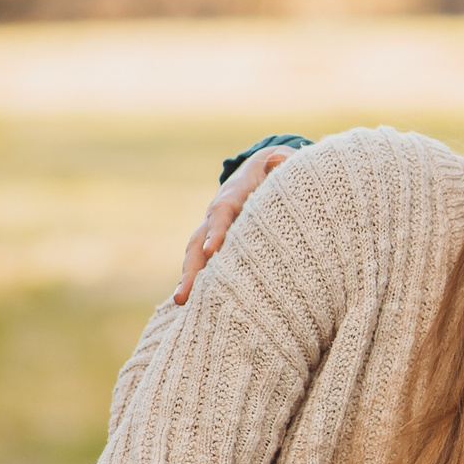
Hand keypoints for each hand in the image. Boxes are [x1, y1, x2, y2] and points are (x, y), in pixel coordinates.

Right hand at [175, 144, 292, 302]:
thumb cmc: (275, 171)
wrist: (259, 171)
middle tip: (184, 293)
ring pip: (195, 254)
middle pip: (199, 241)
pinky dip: (197, 278)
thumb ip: (282, 162)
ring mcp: (212, 230)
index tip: (212, 251)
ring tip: (181, 302)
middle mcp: (216, 215)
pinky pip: (203, 262)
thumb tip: (280, 160)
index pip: (223, 214)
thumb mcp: (281, 162)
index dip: (217, 231)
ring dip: (189, 277)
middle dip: (192, 267)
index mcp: (233, 197)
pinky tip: (191, 303)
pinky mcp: (216, 243)